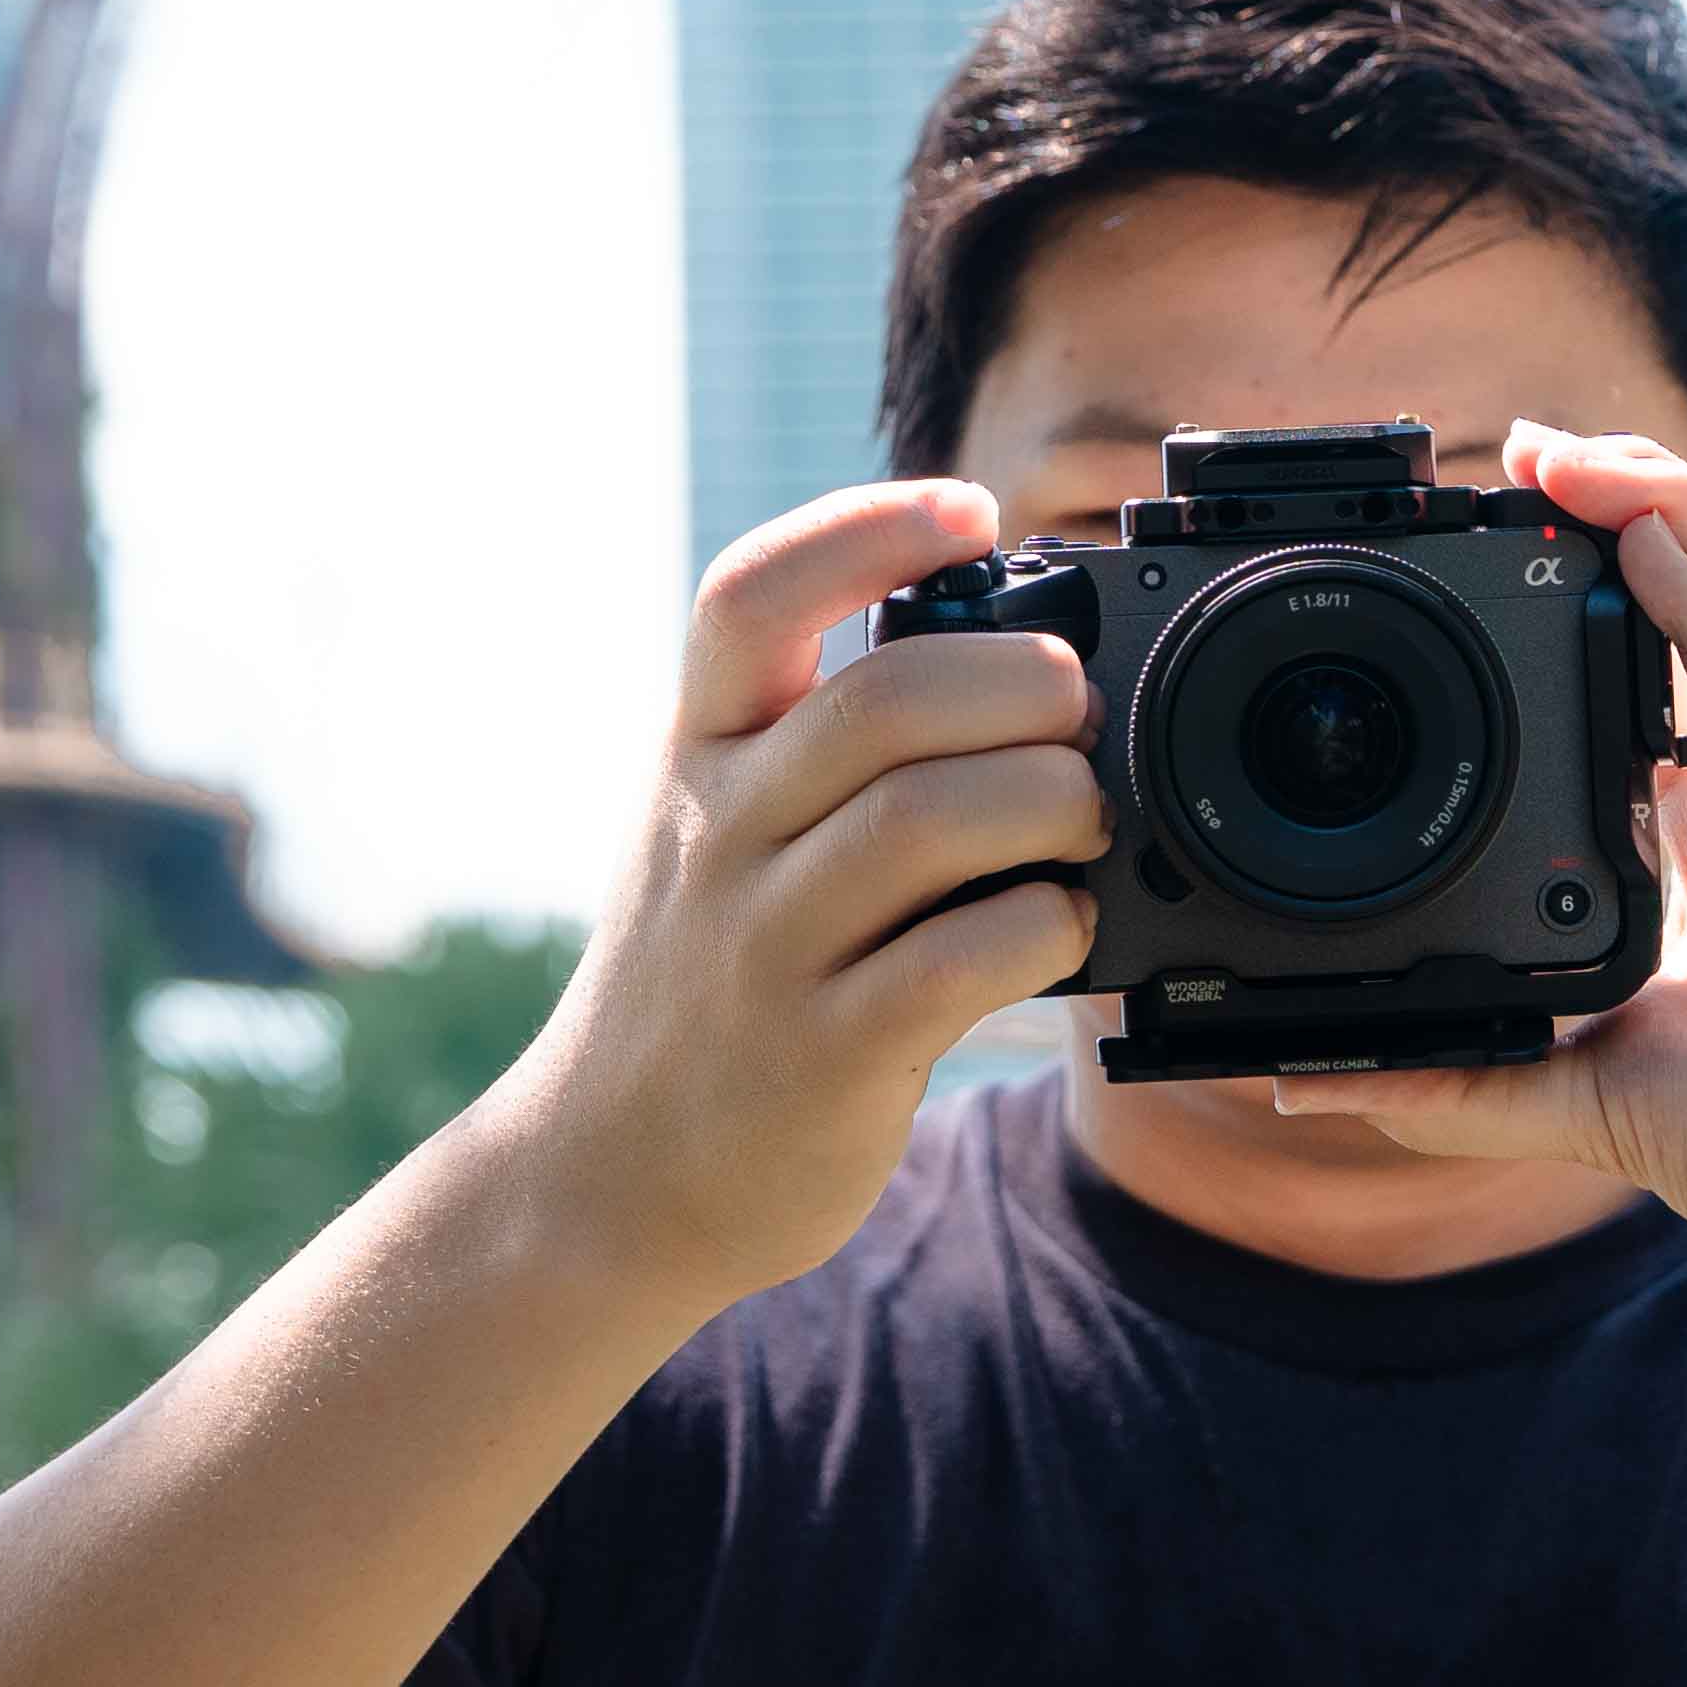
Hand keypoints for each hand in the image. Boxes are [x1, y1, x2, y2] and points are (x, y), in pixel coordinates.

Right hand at [487, 478, 1106, 1305]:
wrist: (602, 1179)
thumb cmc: (698, 985)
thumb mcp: (708, 834)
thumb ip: (806, 744)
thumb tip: (993, 648)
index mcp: (697, 758)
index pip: (750, 598)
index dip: (864, 530)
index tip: (969, 508)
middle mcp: (722, 838)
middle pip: (883, 701)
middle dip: (1020, 683)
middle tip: (1075, 707)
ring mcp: (768, 949)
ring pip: (931, 821)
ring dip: (1052, 801)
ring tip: (1083, 819)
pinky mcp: (827, 1057)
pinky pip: (960, 962)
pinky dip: (1044, 927)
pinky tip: (1060, 926)